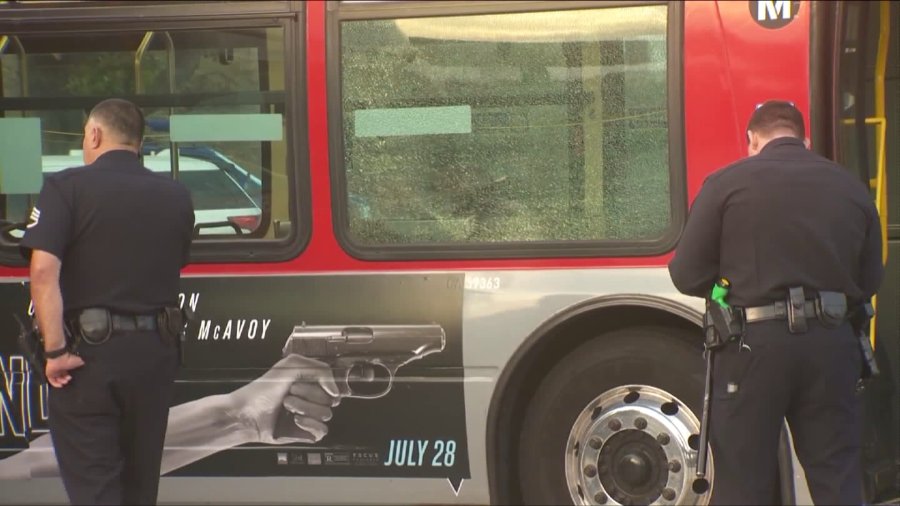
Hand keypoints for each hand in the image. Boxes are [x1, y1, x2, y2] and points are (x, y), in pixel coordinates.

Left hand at [44, 352, 84, 387]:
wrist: (59, 357)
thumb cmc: (67, 358)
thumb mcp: (77, 361)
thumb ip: (80, 363)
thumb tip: (83, 363)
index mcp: (64, 366)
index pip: (66, 373)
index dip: (69, 377)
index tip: (72, 378)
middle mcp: (59, 369)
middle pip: (62, 377)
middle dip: (65, 379)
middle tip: (68, 380)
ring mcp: (54, 372)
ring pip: (57, 379)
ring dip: (62, 382)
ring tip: (65, 382)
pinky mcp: (49, 374)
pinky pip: (52, 381)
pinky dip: (56, 384)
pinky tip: (60, 385)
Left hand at [225, 354, 339, 444]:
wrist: (247, 413)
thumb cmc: (263, 390)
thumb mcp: (292, 365)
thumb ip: (320, 370)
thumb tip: (335, 389)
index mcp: (311, 381)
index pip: (333, 382)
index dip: (321, 383)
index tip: (303, 381)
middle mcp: (312, 398)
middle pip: (330, 399)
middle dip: (308, 395)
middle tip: (290, 394)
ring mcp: (310, 416)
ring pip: (326, 414)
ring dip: (305, 408)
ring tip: (288, 407)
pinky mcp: (306, 433)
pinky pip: (322, 430)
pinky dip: (310, 424)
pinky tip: (296, 420)